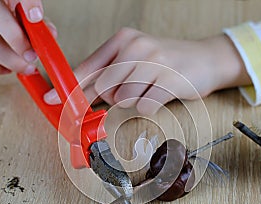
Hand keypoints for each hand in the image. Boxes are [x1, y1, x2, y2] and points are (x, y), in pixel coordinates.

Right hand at [0, 0, 56, 73]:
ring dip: (8, 61)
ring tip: (23, 68)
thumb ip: (38, 24)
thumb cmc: (5, 13)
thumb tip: (50, 36)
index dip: (28, 3)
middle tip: (32, 59)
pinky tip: (5, 69)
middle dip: (18, 43)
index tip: (36, 17)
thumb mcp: (23, 13)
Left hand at [44, 28, 250, 114]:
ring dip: (135, 100)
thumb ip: (109, 72)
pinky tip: (161, 93)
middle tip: (132, 89)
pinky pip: (144, 106)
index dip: (70, 87)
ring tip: (150, 87)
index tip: (53, 99)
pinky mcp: (168, 81)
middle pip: (104, 87)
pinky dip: (150, 106)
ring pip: (123, 99)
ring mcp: (153, 63)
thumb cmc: (166, 62)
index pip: (88, 67)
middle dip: (112, 97)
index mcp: (123, 39)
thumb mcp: (136, 57)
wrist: (207, 59)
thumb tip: (81, 94)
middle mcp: (136, 47)